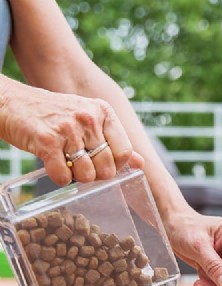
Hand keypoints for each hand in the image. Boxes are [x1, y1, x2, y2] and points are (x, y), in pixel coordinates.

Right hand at [0, 79, 142, 184]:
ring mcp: (68, 128)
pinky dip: (59, 178)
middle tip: (80, 165)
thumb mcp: (88, 120)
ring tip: (65, 163)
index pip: (124, 151)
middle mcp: (89, 118)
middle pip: (107, 166)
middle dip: (95, 174)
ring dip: (76, 177)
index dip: (116, 165)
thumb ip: (114, 141)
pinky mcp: (47, 140)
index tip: (102, 164)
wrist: (12, 103)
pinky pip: (63, 176)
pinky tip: (53, 166)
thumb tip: (141, 163)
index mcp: (104, 112)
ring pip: (87, 174)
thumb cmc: (53, 115)